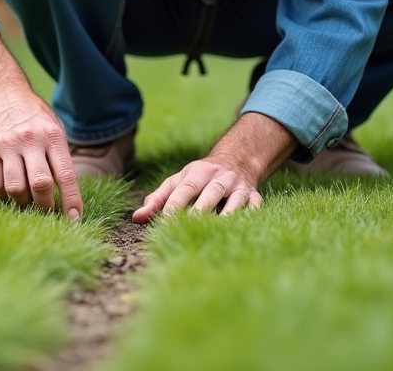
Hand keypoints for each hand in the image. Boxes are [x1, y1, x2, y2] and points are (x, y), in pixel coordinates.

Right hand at [0, 88, 82, 218]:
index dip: (71, 200)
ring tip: (28, 203)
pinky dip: (4, 196)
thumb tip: (67, 194)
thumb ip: (59, 156)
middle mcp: (30, 141)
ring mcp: (8, 146)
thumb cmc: (34, 115)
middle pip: (41, 184)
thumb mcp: (53, 128)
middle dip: (47, 207)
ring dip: (24, 203)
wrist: (1, 91)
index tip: (75, 219)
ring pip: (16, 188)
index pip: (66, 174)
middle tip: (49, 213)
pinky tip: (10, 195)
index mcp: (52, 136)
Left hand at [131, 111, 295, 222]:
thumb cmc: (200, 177)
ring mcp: (240, 187)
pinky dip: (248, 219)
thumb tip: (137, 218)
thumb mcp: (179, 181)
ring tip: (215, 232)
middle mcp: (221, 177)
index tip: (164, 222)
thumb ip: (158, 199)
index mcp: (199, 172)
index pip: (185, 188)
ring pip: (235, 201)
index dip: (175, 204)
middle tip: (187, 228)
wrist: (238, 160)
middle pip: (211, 193)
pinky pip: (255, 208)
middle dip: (200, 210)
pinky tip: (238, 233)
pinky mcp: (255, 197)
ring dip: (227, 216)